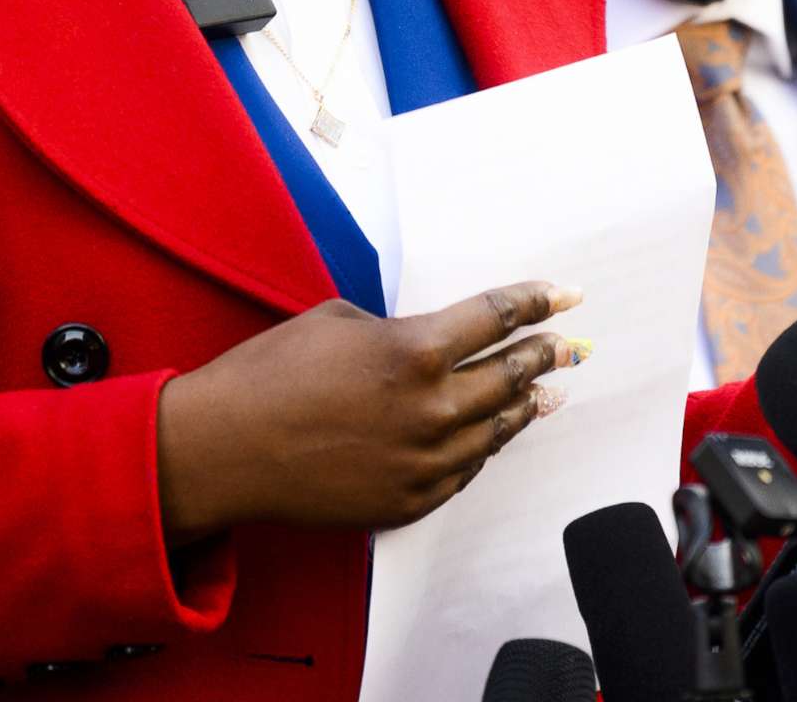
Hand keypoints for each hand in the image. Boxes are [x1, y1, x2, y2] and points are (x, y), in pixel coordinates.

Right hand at [155, 280, 583, 542]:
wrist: (228, 449)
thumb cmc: (272, 374)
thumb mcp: (337, 321)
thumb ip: (397, 331)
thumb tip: (427, 345)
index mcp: (416, 351)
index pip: (496, 318)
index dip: (536, 304)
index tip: (564, 296)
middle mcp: (433, 408)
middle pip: (510, 376)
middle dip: (545, 355)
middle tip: (569, 347)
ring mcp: (425, 461)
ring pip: (495, 431)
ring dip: (524, 407)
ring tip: (545, 394)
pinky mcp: (409, 500)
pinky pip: (463, 471)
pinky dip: (481, 448)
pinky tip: (489, 437)